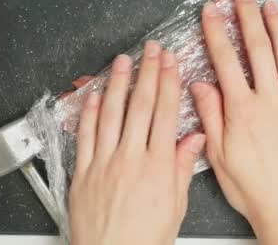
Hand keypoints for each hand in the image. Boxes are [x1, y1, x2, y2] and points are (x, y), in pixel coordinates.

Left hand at [69, 41, 205, 244]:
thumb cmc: (145, 238)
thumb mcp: (176, 205)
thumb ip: (183, 167)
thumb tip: (194, 140)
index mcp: (157, 165)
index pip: (165, 113)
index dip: (168, 83)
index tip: (170, 63)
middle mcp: (130, 158)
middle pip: (140, 106)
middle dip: (147, 73)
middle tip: (151, 51)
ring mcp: (104, 162)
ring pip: (111, 114)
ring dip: (117, 83)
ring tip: (122, 61)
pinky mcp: (83, 171)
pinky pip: (85, 135)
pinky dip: (88, 112)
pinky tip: (93, 94)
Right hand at [191, 0, 277, 243]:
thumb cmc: (253, 188)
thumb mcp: (220, 156)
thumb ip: (211, 116)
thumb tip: (200, 84)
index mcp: (242, 110)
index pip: (226, 60)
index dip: (217, 32)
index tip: (211, 11)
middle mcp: (270, 101)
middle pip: (259, 49)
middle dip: (248, 17)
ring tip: (271, 5)